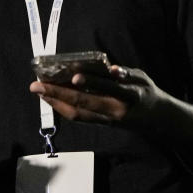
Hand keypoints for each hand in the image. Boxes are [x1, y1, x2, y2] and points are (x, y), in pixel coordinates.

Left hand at [30, 65, 183, 132]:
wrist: (156, 120)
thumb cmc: (147, 92)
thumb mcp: (141, 78)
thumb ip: (124, 74)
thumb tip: (108, 68)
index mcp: (128, 95)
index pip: (108, 88)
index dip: (92, 82)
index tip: (74, 76)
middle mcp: (115, 110)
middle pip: (84, 103)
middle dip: (58, 94)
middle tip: (36, 85)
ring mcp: (106, 120)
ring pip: (78, 114)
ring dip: (56, 102)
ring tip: (39, 91)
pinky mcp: (101, 124)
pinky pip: (80, 117)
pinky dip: (64, 108)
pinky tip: (52, 99)